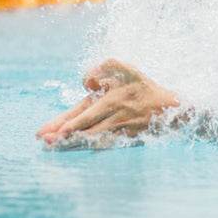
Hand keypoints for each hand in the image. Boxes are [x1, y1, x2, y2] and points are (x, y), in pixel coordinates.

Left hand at [37, 59, 178, 148]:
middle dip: (64, 135)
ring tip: (54, 148)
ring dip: (72, 143)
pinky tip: (76, 150)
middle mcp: (113, 115)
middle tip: (46, 141)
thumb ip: (105, 67)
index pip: (83, 111)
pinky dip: (89, 148)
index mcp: (110, 98)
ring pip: (91, 138)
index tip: (52, 131)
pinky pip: (104, 145)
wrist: (171, 109)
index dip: (66, 121)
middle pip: (84, 128)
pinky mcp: (126, 139)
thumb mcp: (126, 70)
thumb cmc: (145, 88)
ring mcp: (119, 129)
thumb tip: (85, 83)